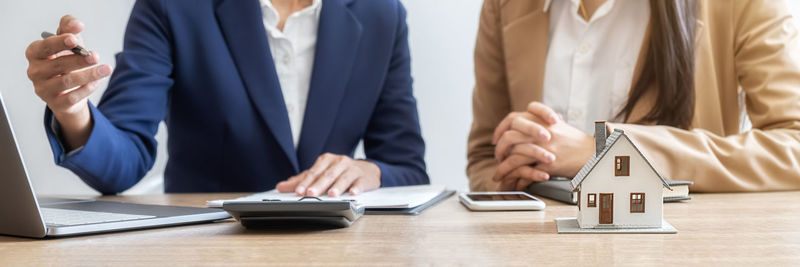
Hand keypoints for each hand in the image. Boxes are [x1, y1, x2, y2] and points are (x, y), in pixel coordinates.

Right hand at [25, 15, 111, 149]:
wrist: (67, 90)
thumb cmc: (65, 60)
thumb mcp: (68, 42)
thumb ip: (69, 29)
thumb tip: (77, 24)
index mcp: (35, 53)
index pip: (44, 47)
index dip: (59, 43)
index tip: (75, 39)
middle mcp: (35, 72)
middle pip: (57, 65)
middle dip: (78, 60)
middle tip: (95, 55)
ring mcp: (43, 89)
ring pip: (66, 82)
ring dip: (89, 74)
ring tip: (106, 69)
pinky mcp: (55, 104)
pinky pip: (73, 97)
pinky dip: (88, 88)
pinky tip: (98, 81)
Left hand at [275, 153, 381, 196]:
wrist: (366, 170)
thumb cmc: (340, 172)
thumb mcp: (320, 173)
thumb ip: (301, 180)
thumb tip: (281, 186)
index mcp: (326, 160)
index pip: (314, 172)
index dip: (305, 182)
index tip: (298, 191)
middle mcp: (339, 162)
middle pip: (327, 175)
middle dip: (319, 185)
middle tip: (311, 193)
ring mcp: (353, 169)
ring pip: (344, 178)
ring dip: (338, 186)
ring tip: (332, 194)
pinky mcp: (364, 177)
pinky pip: (360, 182)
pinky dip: (357, 188)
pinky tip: (353, 193)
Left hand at [491, 102, 594, 188]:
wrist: (594, 153)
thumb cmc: (575, 142)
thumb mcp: (557, 127)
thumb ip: (539, 124)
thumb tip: (520, 129)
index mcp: (542, 119)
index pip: (514, 118)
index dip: (501, 128)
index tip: (497, 139)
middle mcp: (542, 131)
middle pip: (510, 137)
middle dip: (500, 149)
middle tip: (498, 157)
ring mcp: (545, 147)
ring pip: (515, 156)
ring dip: (503, 168)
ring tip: (498, 175)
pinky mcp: (549, 163)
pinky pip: (526, 172)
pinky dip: (517, 178)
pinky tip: (513, 183)